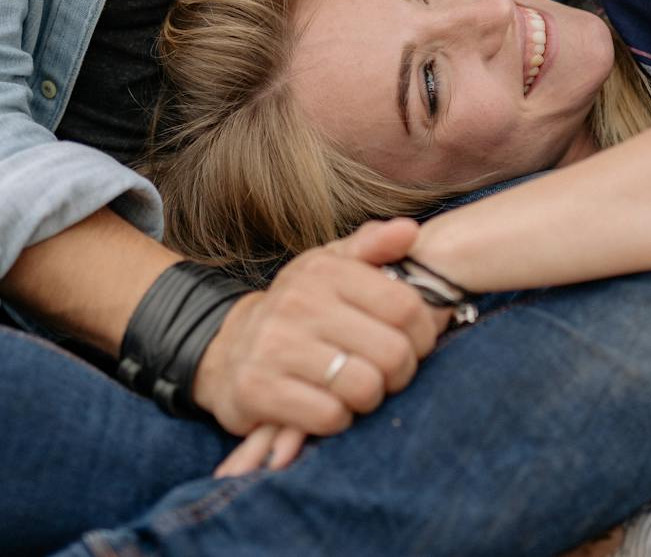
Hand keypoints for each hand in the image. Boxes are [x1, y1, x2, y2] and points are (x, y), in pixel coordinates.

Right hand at [194, 218, 447, 443]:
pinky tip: (329, 406)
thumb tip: (410, 231)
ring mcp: (274, 347)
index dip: (423, 332)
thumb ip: (372, 246)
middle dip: (401, 371)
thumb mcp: (330, 267)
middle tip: (389, 373)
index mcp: (324, 270)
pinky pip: (330, 417)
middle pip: (392, 353)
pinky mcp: (258, 391)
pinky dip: (339, 420)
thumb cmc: (298, 308)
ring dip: (371, 398)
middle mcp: (298, 303)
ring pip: (364, 388)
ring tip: (359, 389)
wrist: (227, 350)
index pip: (405, 306)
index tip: (415, 342)